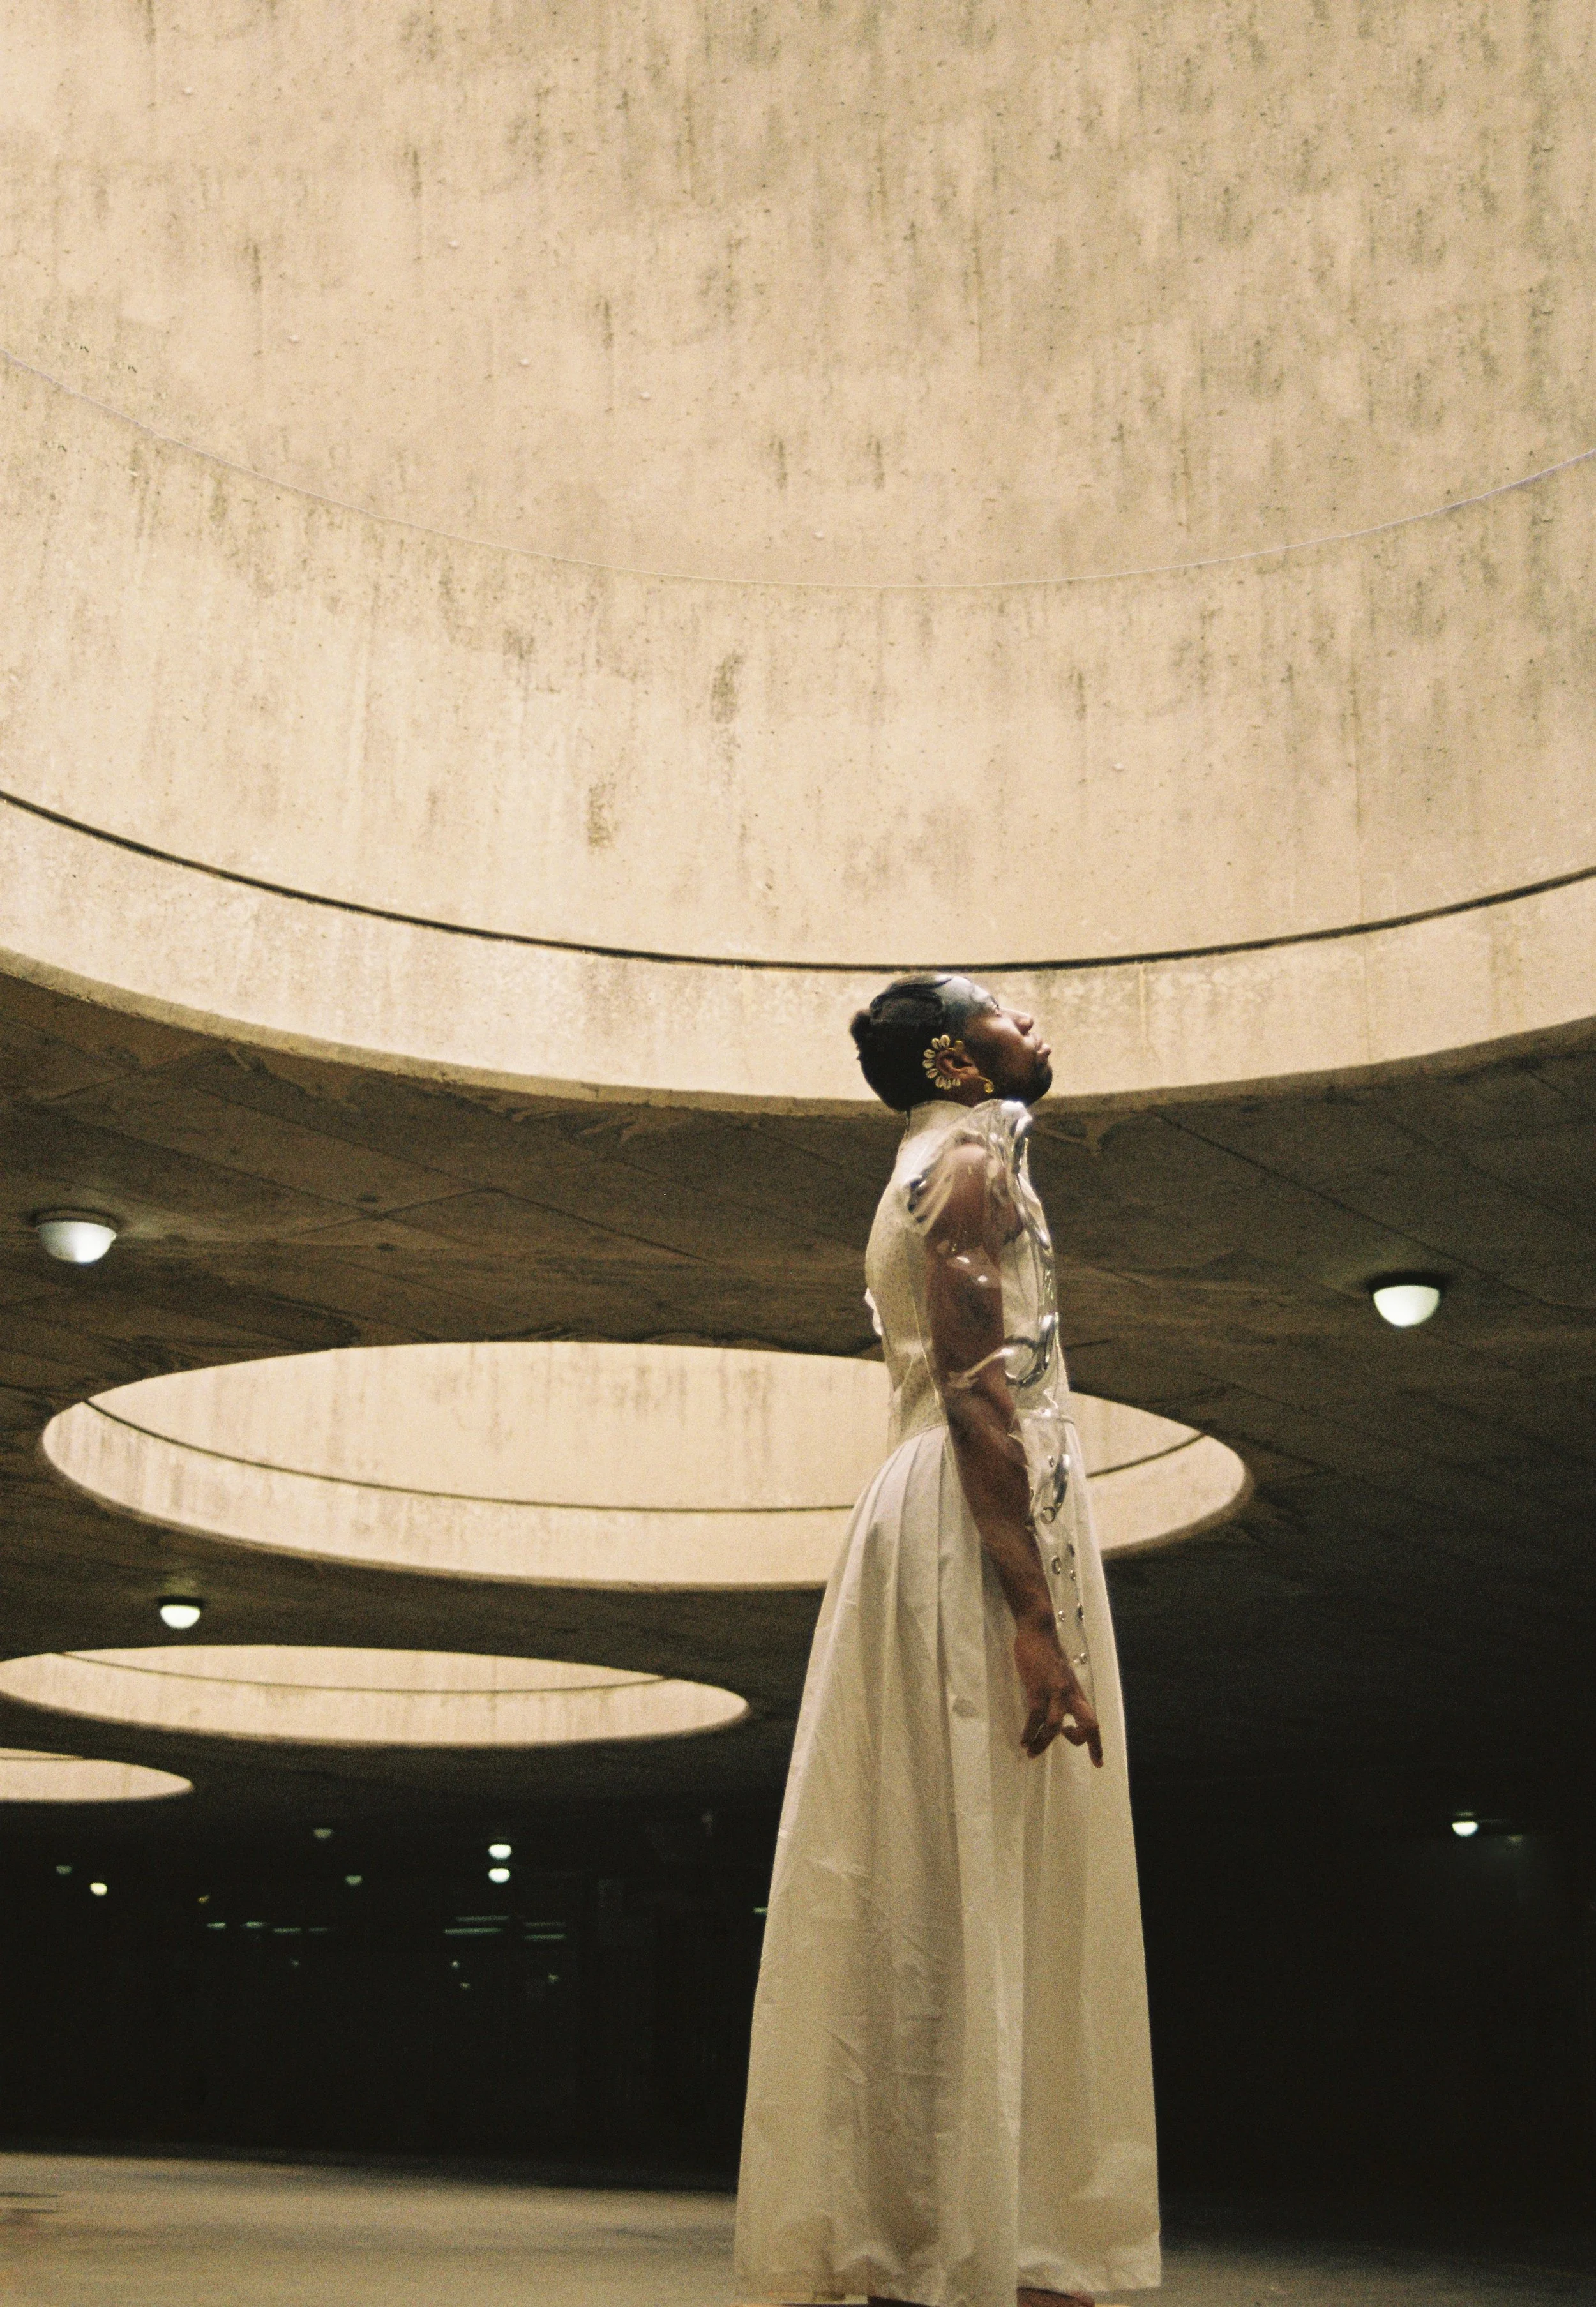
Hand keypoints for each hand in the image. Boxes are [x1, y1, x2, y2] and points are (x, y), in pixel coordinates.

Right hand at [1013, 1620, 1102, 1765]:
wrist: (1038, 1631)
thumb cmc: (1047, 1654)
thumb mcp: (1061, 1677)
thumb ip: (1062, 1696)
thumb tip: (1057, 1716)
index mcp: (1077, 1693)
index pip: (1092, 1721)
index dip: (1096, 1743)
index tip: (1097, 1761)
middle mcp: (1071, 1694)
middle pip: (1089, 1723)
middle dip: (1090, 1744)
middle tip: (1092, 1763)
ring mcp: (1055, 1692)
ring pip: (1056, 1726)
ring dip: (1044, 1743)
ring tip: (1031, 1752)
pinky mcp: (1037, 1688)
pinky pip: (1035, 1717)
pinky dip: (1029, 1731)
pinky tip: (1023, 1739)